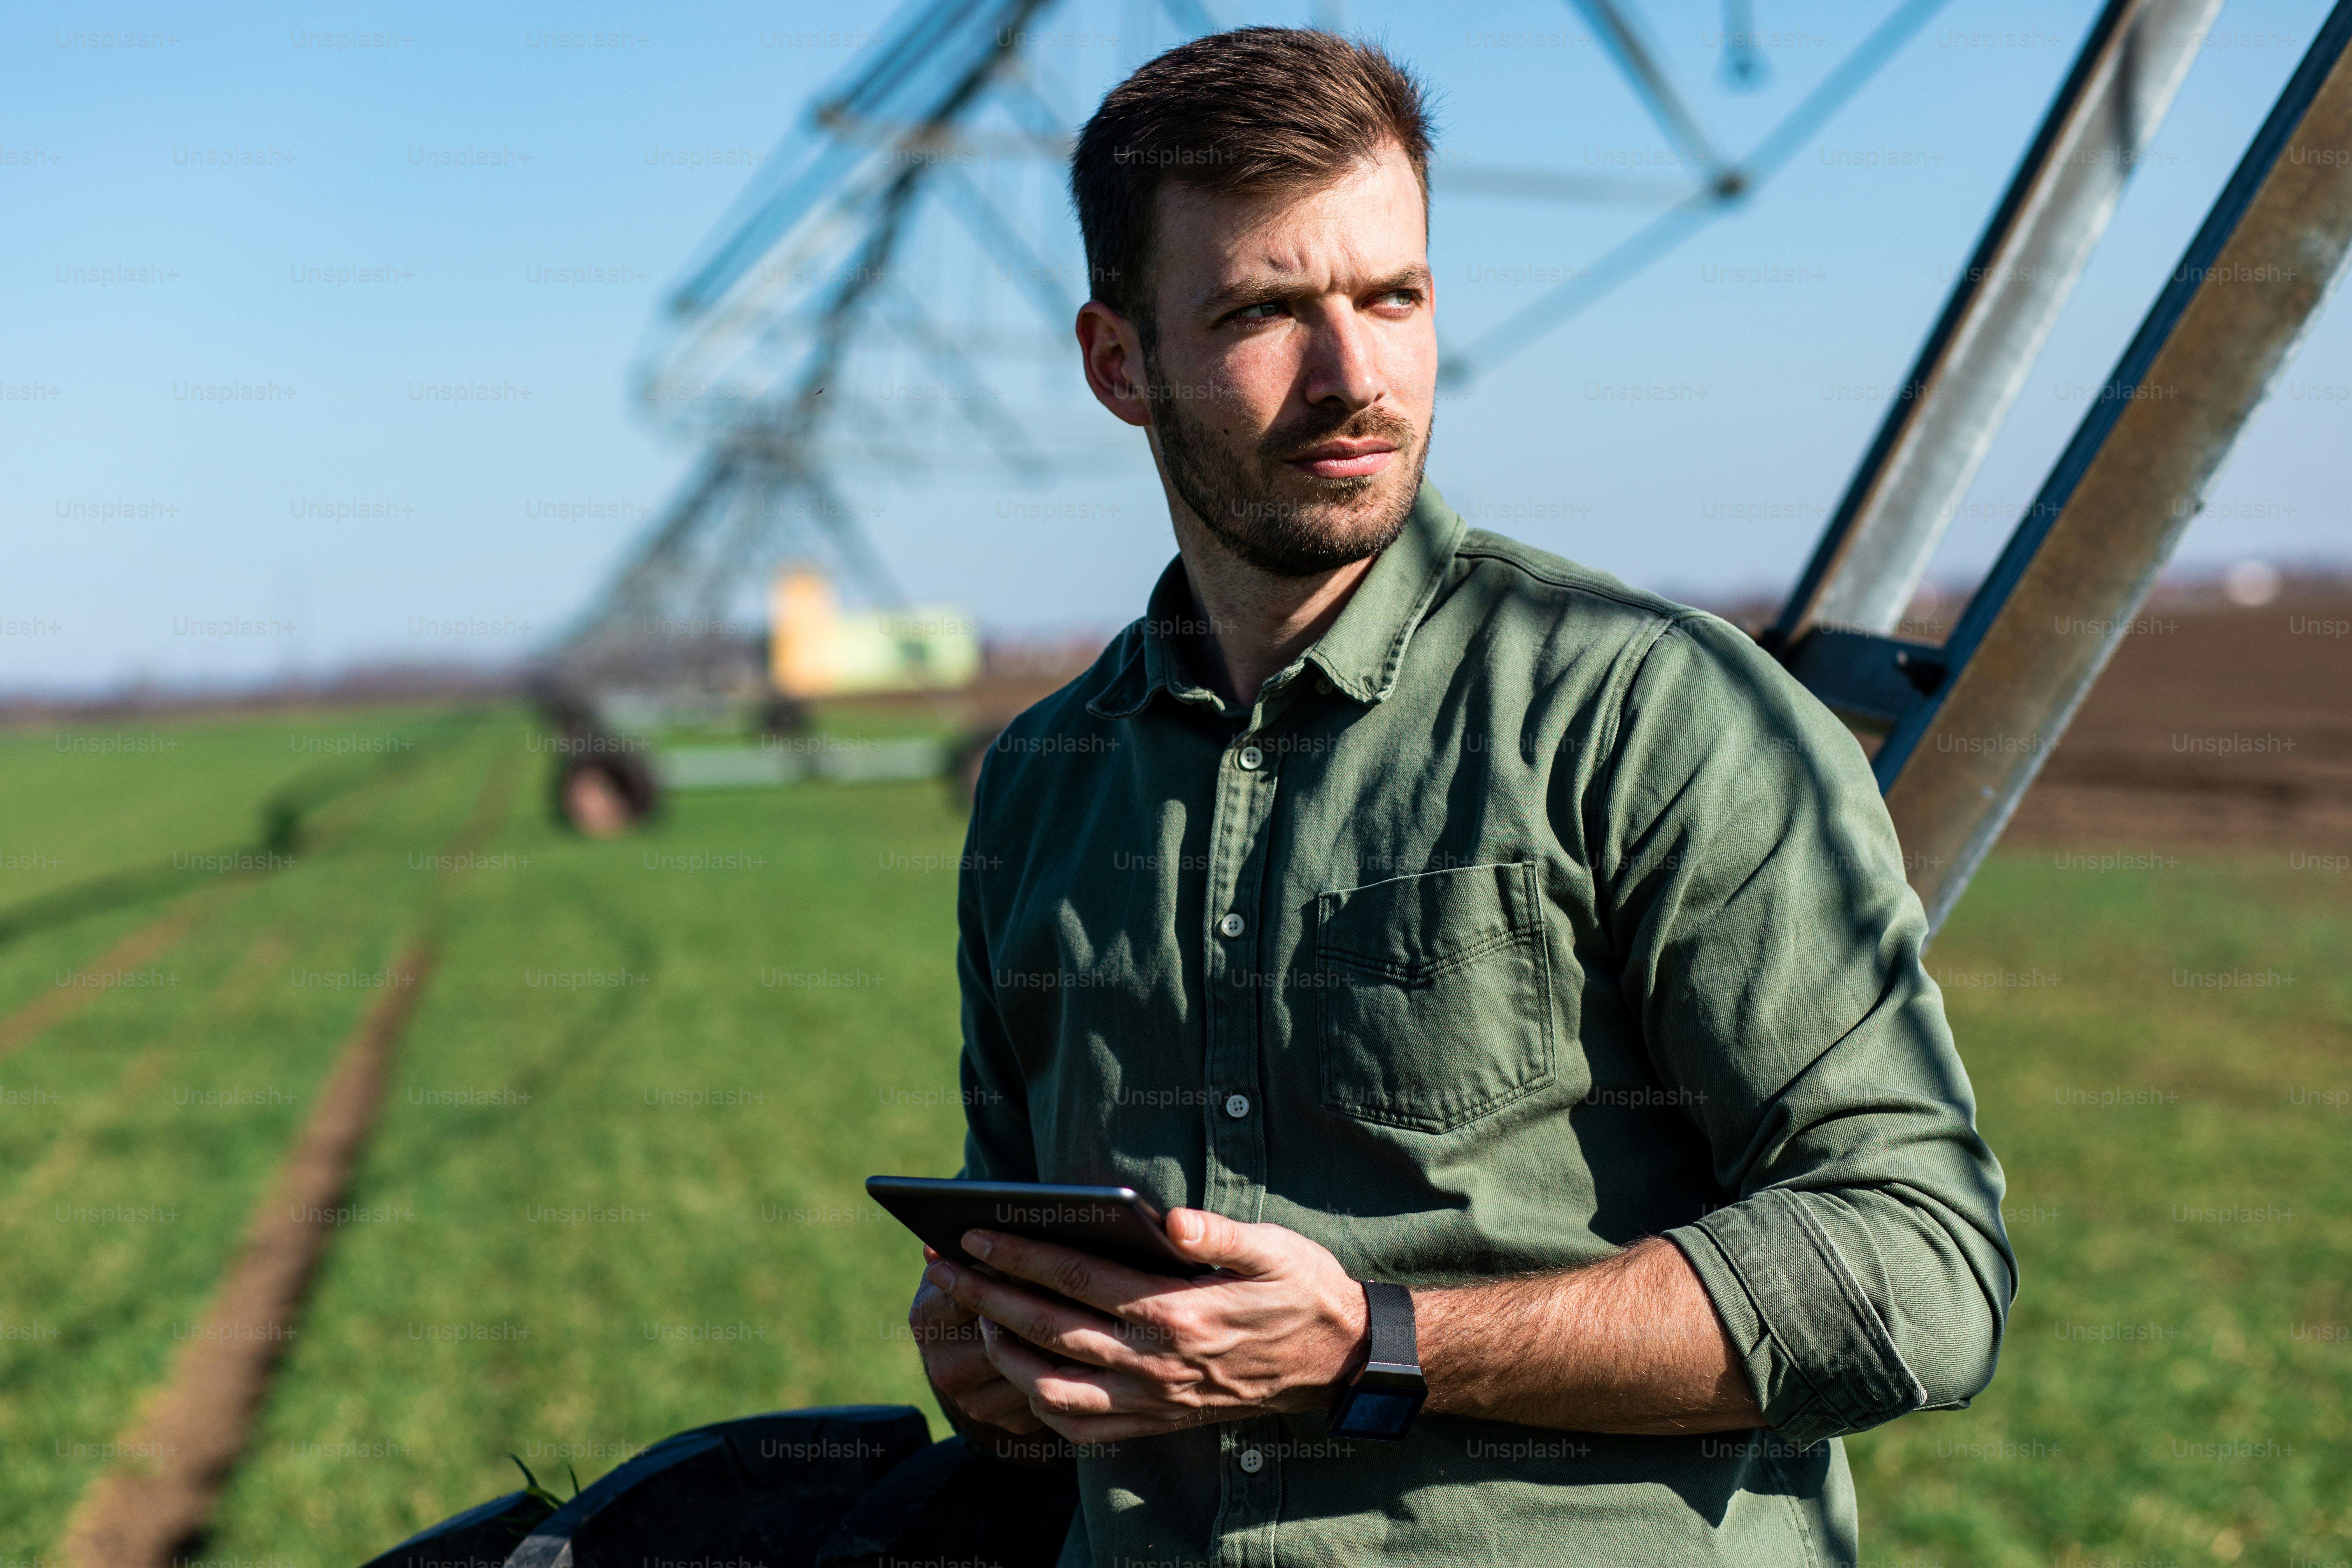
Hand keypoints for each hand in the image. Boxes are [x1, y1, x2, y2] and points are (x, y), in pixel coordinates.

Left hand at [922, 1208, 1368, 1443]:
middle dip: (986, 1295)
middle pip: (1047, 1328)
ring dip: (1002, 1351)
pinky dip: (1038, 1403)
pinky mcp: (1156, 1422)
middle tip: (944, 1268)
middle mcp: (1157, 1361)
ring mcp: (1153, 1399)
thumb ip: (1221, 1234)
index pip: (1075, 1277)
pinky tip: (1021, 1373)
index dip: (1018, 1254)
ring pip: (1051, 1387)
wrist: (1335, 1361)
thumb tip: (1174, 1219)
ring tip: (975, 1317)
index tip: (973, 1234)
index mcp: (1178, 1311)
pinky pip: (1080, 1426)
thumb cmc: (1300, 1291)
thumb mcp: (1275, 1247)